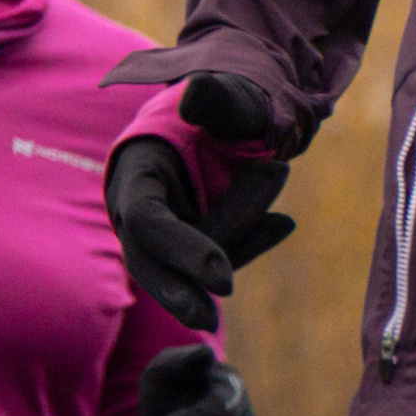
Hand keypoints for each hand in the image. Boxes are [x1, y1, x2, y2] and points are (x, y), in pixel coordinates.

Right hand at [106, 74, 295, 331]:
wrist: (232, 114)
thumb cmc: (225, 103)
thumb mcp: (225, 97)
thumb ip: (213, 96)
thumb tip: (195, 98)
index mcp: (135, 169)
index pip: (147, 220)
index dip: (180, 250)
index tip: (222, 278)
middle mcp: (139, 203)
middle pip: (148, 258)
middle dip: (176, 290)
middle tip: (207, 319)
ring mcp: (164, 225)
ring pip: (190, 260)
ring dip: (237, 237)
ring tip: (275, 189)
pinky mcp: (189, 239)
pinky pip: (219, 253)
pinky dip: (249, 243)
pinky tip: (280, 223)